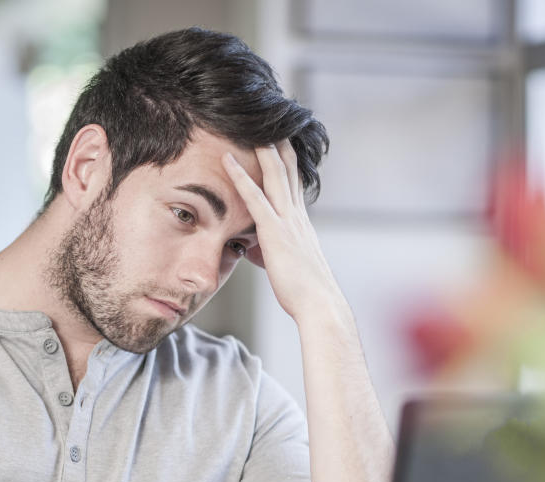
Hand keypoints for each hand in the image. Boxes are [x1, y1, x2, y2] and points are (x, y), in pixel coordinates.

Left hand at [222, 142, 344, 321]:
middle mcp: (296, 213)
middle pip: (286, 168)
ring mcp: (286, 220)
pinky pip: (254, 198)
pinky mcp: (274, 231)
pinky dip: (239, 177)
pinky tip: (226, 161)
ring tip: (248, 124)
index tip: (279, 134)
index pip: (292, 179)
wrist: (318, 303)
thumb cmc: (301, 289)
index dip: (286, 155)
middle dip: (277, 140)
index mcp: (299, 219)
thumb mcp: (281, 263)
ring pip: (273, 175)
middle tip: (271, 115)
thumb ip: (263, 248)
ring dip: (261, 148)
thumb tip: (246, 246)